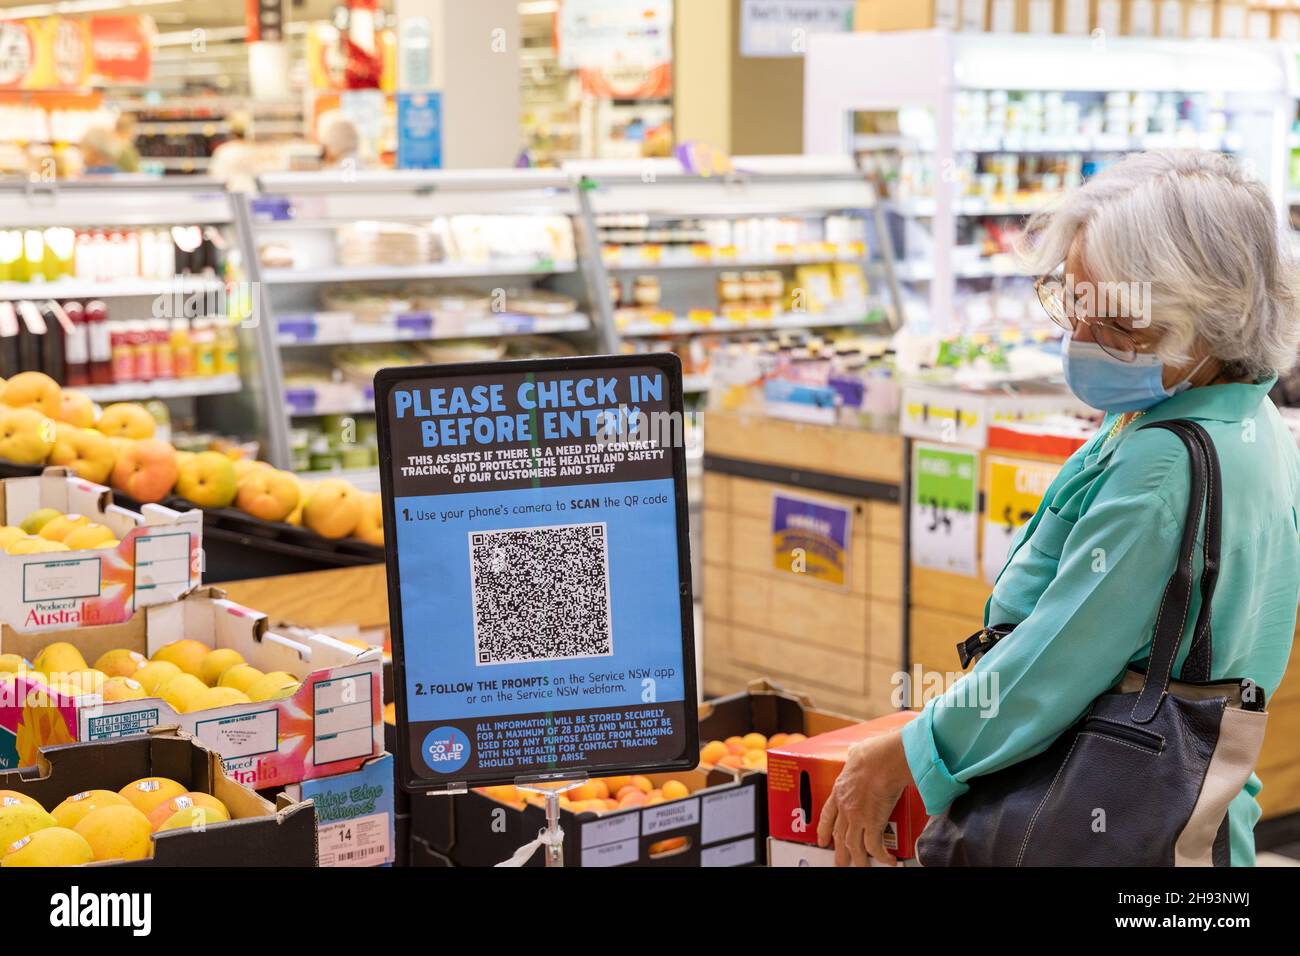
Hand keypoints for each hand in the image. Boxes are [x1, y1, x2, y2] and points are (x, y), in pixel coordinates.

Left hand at [816, 730, 911, 866]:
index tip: (822, 839)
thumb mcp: (857, 752)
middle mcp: (846, 807)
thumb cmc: (873, 754)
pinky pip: (874, 847)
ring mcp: (857, 817)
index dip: (824, 830)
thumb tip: (857, 751)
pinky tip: (888, 860)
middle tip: (840, 862)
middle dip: (839, 852)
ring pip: (853, 846)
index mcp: (840, 791)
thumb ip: (854, 756)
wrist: (883, 760)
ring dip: (858, 860)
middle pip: (839, 835)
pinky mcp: (873, 823)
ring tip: (860, 867)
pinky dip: (882, 856)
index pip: (828, 815)